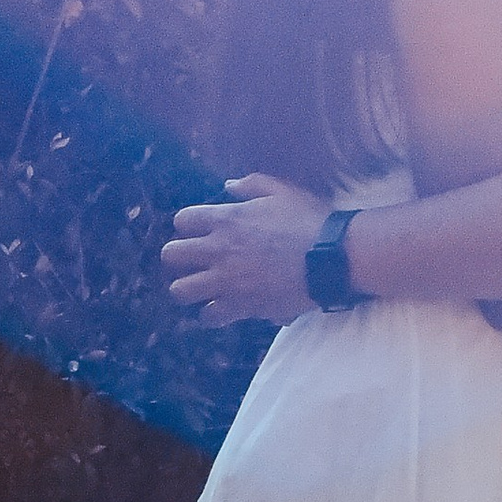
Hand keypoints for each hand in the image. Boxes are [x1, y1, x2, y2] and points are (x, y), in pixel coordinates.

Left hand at [162, 175, 328, 324]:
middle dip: (178, 258)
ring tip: (202, 288)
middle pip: (171, 255)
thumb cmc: (309, 221)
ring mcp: (226, 280)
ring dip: (188, 288)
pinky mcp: (240, 305)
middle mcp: (219, 249)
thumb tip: (228, 185)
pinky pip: (209, 316)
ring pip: (180, 290)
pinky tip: (222, 309)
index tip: (200, 231)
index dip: (188, 225)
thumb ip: (251, 185)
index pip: (182, 220)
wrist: (331, 258)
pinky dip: (212, 314)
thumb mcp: (281, 191)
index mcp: (227, 219)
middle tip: (194, 261)